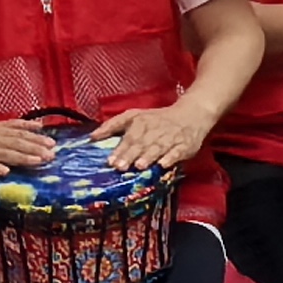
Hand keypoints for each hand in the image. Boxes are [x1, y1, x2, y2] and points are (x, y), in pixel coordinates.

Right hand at [0, 116, 58, 181]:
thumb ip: (5, 130)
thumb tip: (31, 127)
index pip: (18, 131)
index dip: (35, 136)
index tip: (52, 141)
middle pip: (15, 142)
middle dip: (35, 147)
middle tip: (52, 153)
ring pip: (3, 153)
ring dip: (22, 156)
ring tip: (38, 161)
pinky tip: (5, 171)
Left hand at [96, 104, 211, 174]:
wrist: (191, 114)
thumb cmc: (157, 119)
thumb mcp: (134, 116)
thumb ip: (112, 125)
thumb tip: (92, 137)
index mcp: (141, 122)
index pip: (129, 137)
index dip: (120, 150)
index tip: (110, 161)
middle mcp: (155, 130)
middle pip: (141, 143)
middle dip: (131, 155)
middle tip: (120, 167)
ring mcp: (171, 138)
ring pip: (158, 148)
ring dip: (149, 156)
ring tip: (139, 166)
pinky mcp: (185, 146)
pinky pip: (177, 152)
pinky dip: (171, 158)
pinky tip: (164, 165)